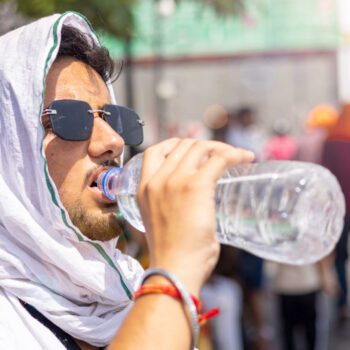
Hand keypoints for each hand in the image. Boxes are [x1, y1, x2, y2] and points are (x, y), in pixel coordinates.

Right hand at [137, 138, 254, 294]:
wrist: (174, 271)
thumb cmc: (173, 254)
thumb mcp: (162, 222)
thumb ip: (172, 206)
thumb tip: (197, 203)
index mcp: (144, 188)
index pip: (155, 151)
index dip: (175, 144)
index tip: (193, 150)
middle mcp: (157, 180)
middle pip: (182, 145)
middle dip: (205, 146)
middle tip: (221, 156)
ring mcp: (175, 181)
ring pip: (200, 148)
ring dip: (221, 148)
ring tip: (236, 156)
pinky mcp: (195, 187)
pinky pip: (219, 159)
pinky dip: (235, 154)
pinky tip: (246, 158)